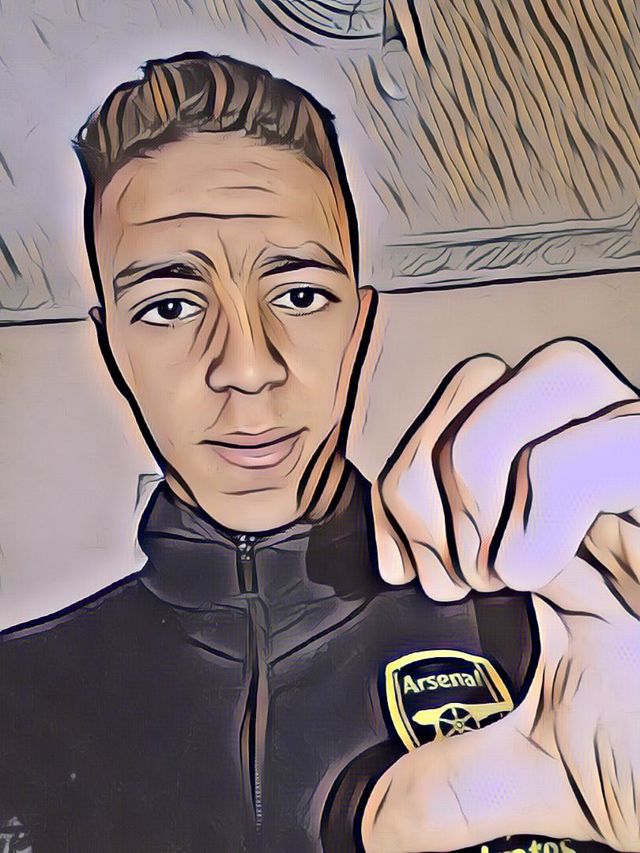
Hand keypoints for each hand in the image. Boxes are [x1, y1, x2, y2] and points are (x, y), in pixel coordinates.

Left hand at [365, 339, 639, 850]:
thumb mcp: (547, 758)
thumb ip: (455, 777)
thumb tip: (374, 820)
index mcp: (552, 522)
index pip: (450, 427)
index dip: (400, 479)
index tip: (397, 565)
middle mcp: (596, 479)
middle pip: (482, 378)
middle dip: (429, 469)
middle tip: (446, 570)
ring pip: (547, 371)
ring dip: (485, 469)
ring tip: (499, 565)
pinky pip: (603, 438)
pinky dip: (549, 498)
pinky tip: (540, 571)